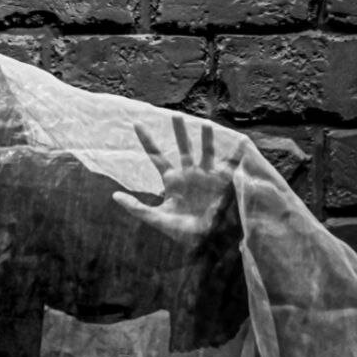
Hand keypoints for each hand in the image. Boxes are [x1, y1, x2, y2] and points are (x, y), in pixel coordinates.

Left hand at [113, 117, 235, 237]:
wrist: (204, 242)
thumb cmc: (180, 231)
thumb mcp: (156, 218)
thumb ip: (136, 207)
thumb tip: (114, 195)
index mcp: (172, 180)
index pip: (157, 156)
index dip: (147, 140)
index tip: (137, 123)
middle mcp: (189, 174)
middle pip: (183, 147)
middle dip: (179, 131)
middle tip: (175, 115)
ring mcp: (206, 176)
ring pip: (205, 152)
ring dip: (205, 138)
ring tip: (205, 123)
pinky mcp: (221, 182)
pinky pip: (230, 165)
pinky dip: (237, 154)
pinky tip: (241, 142)